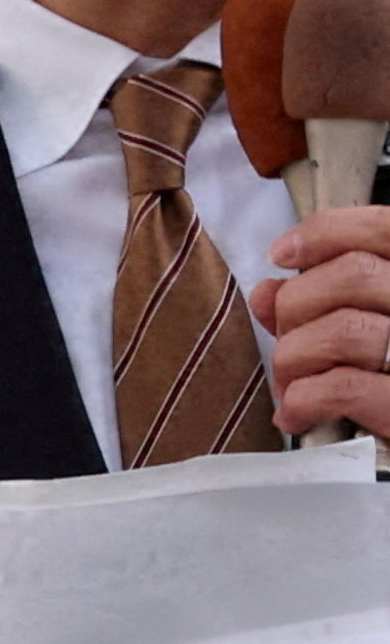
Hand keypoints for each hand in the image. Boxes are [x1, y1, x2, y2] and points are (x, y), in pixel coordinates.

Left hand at [259, 204, 389, 443]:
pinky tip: (298, 413)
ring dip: (295, 360)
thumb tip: (267, 291)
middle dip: (297, 307)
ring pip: (342, 331)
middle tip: (288, 341)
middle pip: (354, 275)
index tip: (283, 254)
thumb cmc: (382, 378)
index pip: (385, 230)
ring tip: (291, 384)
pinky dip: (304, 400)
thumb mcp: (367, 329)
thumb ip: (323, 302)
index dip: (327, 233)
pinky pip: (341, 389)